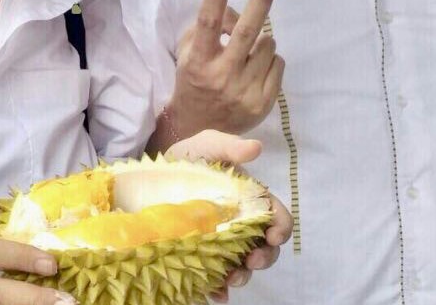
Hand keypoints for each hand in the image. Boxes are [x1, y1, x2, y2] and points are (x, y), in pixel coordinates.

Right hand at [168, 0, 283, 136]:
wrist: (198, 129)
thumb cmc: (194, 79)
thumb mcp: (189, 50)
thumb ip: (209, 25)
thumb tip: (235, 10)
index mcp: (198, 60)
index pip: (208, 22)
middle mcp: (221, 76)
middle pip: (246, 31)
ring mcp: (244, 91)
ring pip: (268, 45)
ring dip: (262, 39)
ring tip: (247, 53)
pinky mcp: (263, 104)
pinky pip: (278, 63)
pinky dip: (270, 60)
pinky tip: (254, 70)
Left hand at [168, 130, 292, 302]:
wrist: (154, 172)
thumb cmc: (189, 157)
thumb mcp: (208, 145)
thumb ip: (230, 146)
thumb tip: (257, 148)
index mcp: (250, 199)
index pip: (276, 215)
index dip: (281, 227)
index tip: (273, 234)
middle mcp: (241, 224)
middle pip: (265, 247)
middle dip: (265, 257)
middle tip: (251, 260)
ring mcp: (223, 242)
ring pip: (243, 266)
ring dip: (243, 275)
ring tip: (232, 279)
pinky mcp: (203, 255)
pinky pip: (216, 277)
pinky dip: (219, 289)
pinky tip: (215, 293)